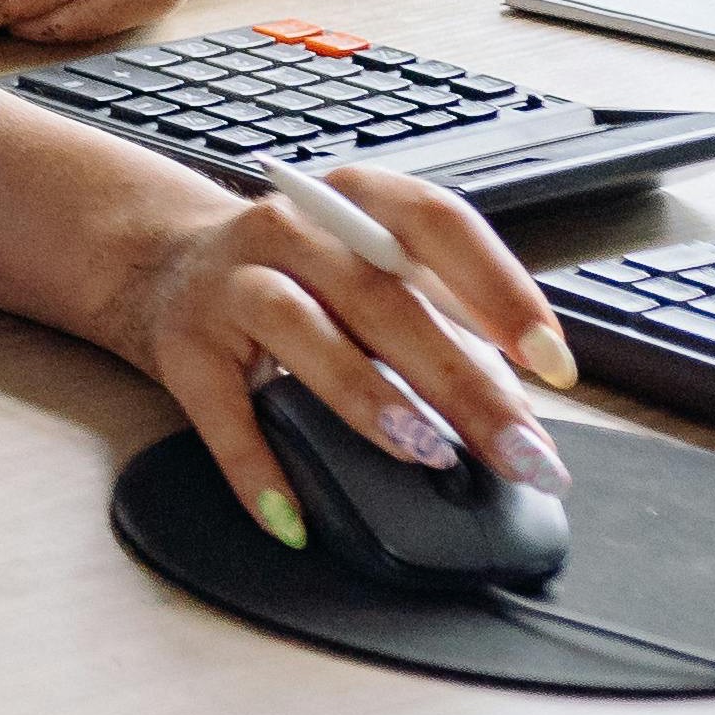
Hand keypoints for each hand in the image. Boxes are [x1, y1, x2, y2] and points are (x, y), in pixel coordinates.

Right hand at [107, 163, 576, 539]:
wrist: (161, 262)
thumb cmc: (301, 278)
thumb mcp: (372, 269)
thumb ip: (441, 321)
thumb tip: (514, 418)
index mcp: (354, 200)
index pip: (436, 224)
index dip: (500, 290)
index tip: (553, 363)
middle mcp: (288, 229)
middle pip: (381, 297)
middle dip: (462, 380)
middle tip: (522, 452)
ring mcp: (228, 283)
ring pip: (297, 326)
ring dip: (365, 393)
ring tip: (424, 451)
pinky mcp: (182, 345)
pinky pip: (220, 410)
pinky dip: (256, 466)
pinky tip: (292, 514)